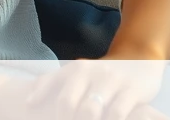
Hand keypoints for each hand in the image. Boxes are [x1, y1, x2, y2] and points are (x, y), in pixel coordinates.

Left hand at [24, 57, 168, 119]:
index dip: (47, 112)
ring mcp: (111, 81)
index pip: (51, 91)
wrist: (140, 56)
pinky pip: (116, 113)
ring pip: (90, 109)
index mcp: (75, 69)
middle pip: (68, 103)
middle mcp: (90, 73)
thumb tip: (28, 101)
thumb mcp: (78, 72)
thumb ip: (53, 83)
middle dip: (65, 119)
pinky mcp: (132, 91)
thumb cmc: (103, 73)